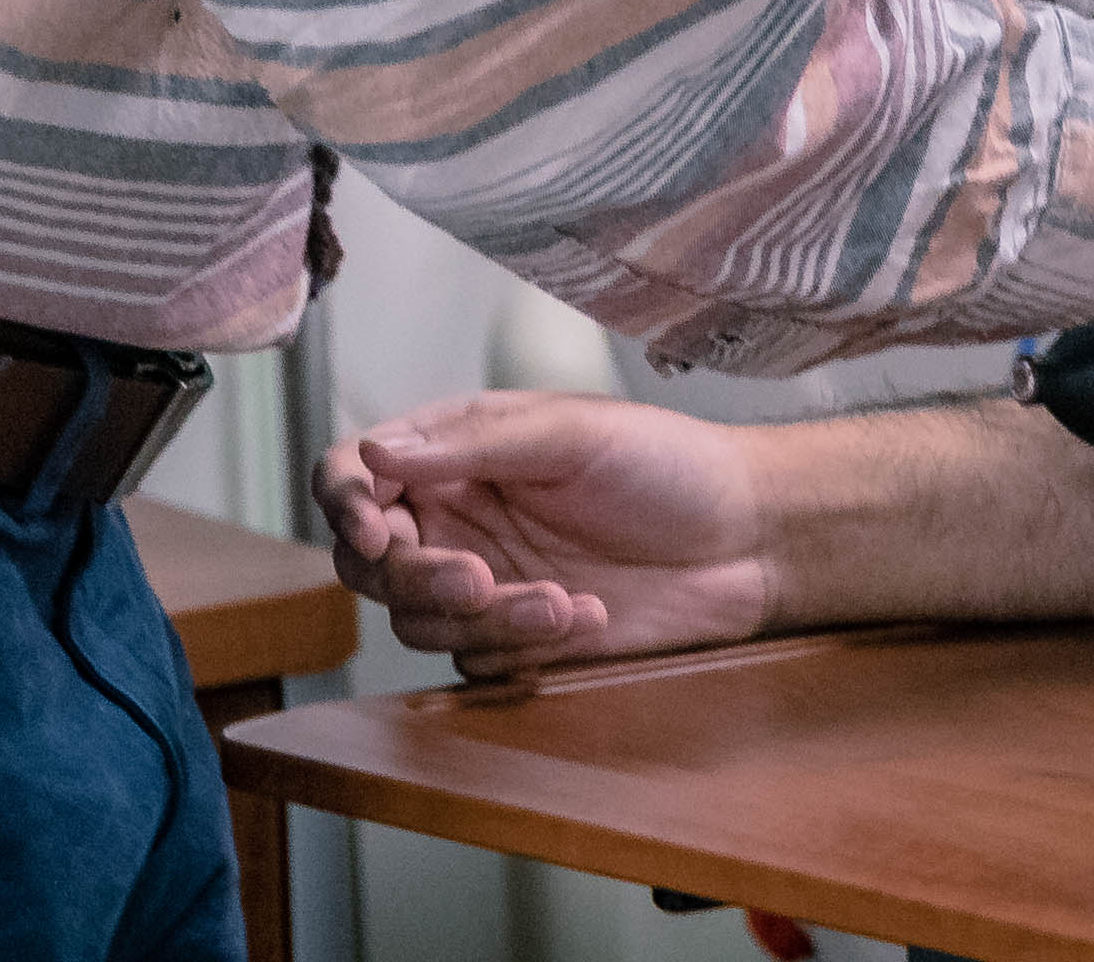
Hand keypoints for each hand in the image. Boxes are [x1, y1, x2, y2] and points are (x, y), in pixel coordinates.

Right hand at [321, 389, 773, 676]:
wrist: (746, 540)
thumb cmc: (668, 464)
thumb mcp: (571, 433)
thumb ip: (471, 445)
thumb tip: (375, 450)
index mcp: (457, 450)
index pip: (357, 475)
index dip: (346, 504)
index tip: (377, 531)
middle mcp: (457, 516)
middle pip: (371, 564)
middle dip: (416, 576)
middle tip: (478, 578)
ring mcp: (483, 580)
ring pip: (419, 621)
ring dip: (484, 618)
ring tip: (564, 602)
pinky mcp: (515, 638)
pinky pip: (474, 661)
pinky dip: (521, 646)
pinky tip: (587, 617)